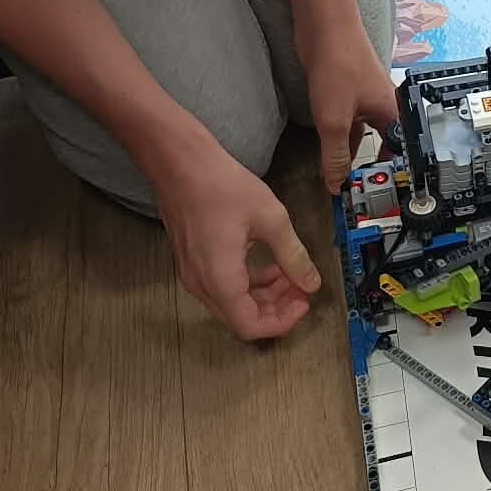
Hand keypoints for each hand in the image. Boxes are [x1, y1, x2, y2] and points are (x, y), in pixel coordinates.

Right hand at [153, 132, 321, 341]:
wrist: (180, 163)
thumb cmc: (219, 184)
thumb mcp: (271, 219)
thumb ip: (293, 255)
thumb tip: (311, 281)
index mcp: (219, 278)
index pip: (250, 326)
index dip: (281, 322)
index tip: (303, 304)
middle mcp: (201, 283)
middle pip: (242, 318)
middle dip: (277, 307)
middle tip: (302, 287)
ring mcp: (194, 274)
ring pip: (234, 303)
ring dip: (265, 294)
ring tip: (291, 272)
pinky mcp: (194, 262)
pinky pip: (224, 286)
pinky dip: (250, 282)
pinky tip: (270, 262)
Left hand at [300, 24, 399, 192]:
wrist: (324, 26)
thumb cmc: (338, 65)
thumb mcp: (333, 120)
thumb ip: (335, 156)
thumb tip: (337, 184)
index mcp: (393, 115)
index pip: (401, 155)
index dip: (391, 177)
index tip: (379, 198)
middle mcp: (385, 108)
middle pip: (385, 147)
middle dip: (372, 169)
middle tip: (361, 193)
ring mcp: (367, 100)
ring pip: (366, 136)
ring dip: (355, 154)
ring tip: (346, 178)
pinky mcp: (350, 93)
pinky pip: (353, 124)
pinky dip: (344, 138)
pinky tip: (333, 150)